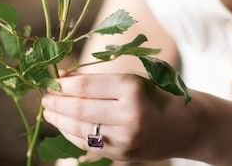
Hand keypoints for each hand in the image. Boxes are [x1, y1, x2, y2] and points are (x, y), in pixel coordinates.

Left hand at [42, 73, 196, 162]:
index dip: (66, 83)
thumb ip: (103, 80)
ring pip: (81, 129)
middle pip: (82, 108)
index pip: (89, 86)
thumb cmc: (159, 94)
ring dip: (60, 119)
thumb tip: (66, 77)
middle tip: (44, 95)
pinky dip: (72, 134)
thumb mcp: (135, 79)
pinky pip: (89, 145)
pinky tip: (64, 125)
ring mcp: (125, 138)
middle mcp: (129, 115)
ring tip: (48, 110)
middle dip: (58, 102)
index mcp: (133, 88)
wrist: (187, 125)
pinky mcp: (122, 154)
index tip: (53, 78)